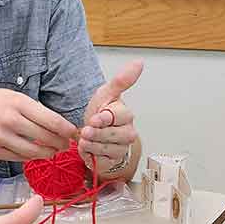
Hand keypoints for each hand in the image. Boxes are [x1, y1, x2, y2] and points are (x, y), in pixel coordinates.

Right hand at [0, 85, 75, 161]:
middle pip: (46, 138)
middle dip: (60, 143)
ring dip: (47, 153)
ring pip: (34, 152)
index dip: (67, 130)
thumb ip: (29, 109)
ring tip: (51, 151)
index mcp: (17, 102)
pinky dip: (29, 157)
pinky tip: (32, 153)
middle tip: (65, 144)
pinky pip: (17, 158)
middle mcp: (9, 120)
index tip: (74, 133)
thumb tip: (54, 124)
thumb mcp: (8, 95)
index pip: (52, 121)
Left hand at [78, 61, 142, 175]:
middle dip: (96, 132)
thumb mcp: (105, 94)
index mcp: (126, 115)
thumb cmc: (99, 113)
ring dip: (91, 143)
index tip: (95, 118)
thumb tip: (139, 63)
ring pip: (107, 148)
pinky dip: (90, 154)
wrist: (90, 133)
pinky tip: (88, 148)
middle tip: (86, 130)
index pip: (118, 116)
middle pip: (113, 134)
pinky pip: (102, 160)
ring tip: (85, 138)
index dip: (104, 118)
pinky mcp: (114, 161)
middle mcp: (128, 132)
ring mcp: (122, 148)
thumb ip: (121, 81)